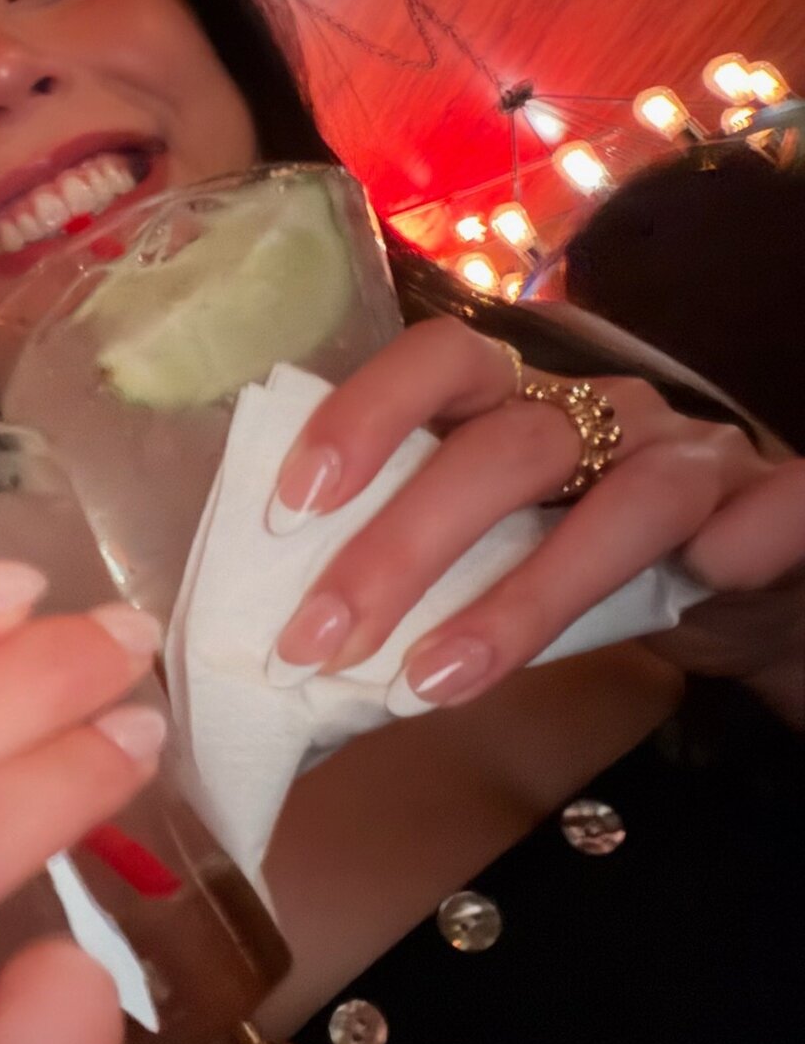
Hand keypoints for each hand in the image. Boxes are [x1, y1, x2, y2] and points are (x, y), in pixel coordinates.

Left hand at [265, 316, 804, 716]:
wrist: (739, 577)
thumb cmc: (572, 560)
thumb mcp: (483, 550)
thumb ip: (408, 567)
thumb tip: (292, 635)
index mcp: (514, 402)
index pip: (436, 363)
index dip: (363, 418)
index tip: (288, 508)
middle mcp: (600, 412)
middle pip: (504, 450)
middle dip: (402, 550)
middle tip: (318, 642)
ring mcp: (692, 456)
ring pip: (624, 500)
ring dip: (524, 597)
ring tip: (435, 680)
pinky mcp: (779, 504)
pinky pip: (783, 503)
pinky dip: (750, 533)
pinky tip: (713, 575)